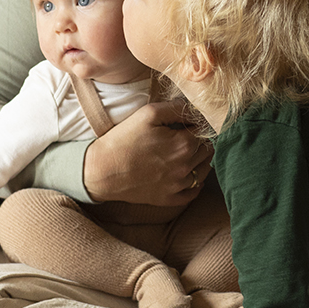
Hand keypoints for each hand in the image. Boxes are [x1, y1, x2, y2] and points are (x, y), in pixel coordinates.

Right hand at [82, 100, 211, 204]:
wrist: (101, 170)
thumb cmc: (123, 139)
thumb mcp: (148, 113)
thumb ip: (176, 108)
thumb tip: (195, 109)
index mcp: (184, 144)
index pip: (206, 131)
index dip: (197, 124)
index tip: (187, 123)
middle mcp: (185, 167)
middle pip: (207, 150)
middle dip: (200, 141)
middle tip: (185, 136)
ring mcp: (178, 185)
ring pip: (204, 171)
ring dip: (200, 160)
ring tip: (185, 153)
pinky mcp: (169, 199)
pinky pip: (193, 193)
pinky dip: (195, 183)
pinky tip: (186, 174)